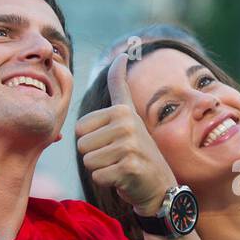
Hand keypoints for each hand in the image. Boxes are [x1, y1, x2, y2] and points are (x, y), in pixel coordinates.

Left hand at [75, 55, 177, 215]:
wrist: (160, 185)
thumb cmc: (138, 151)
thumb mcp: (130, 115)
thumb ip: (121, 86)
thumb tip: (122, 53)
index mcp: (122, 110)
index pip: (79, 128)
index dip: (92, 140)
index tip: (112, 142)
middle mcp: (127, 124)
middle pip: (82, 145)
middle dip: (95, 156)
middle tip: (117, 157)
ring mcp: (129, 145)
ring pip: (88, 161)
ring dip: (101, 168)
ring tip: (120, 166)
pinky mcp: (129, 167)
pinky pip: (97, 176)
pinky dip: (108, 181)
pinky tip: (124, 178)